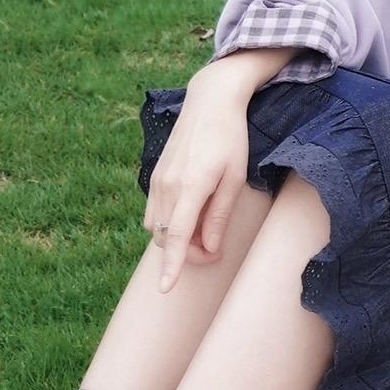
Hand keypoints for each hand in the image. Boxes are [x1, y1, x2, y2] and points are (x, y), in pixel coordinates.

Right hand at [143, 53, 277, 291]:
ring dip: (176, 239)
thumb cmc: (230, 139)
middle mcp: (168, 186)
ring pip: (158, 228)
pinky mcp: (154, 176)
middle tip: (215, 249)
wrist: (210, 101)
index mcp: (192, 187)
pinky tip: (190, 215)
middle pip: (168, 238)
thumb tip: (210, 249)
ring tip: (205, 230)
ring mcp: (157, 181)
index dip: (172, 266)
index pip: (179, 237)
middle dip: (187, 254)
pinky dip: (169, 224)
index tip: (165, 288)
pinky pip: (154, 212)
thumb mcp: (235, 178)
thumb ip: (220, 216)